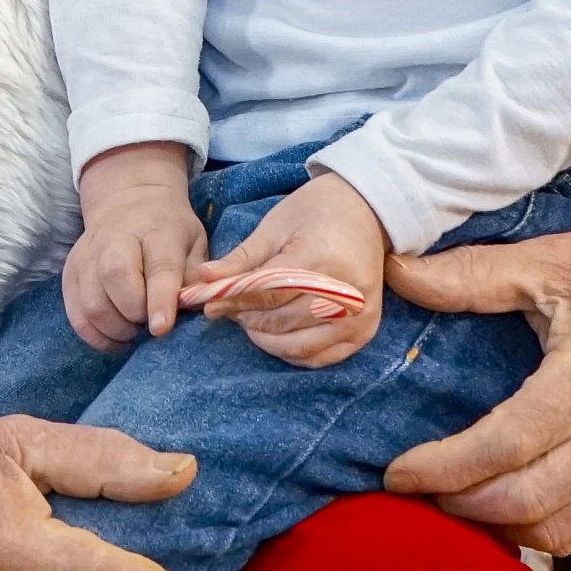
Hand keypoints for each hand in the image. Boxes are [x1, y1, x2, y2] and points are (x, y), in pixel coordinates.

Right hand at [66, 144, 207, 347]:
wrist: (128, 200)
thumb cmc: (167, 229)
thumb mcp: (194, 242)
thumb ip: (196, 277)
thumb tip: (195, 310)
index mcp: (156, 231)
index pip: (158, 266)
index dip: (159, 300)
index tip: (161, 328)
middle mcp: (115, 240)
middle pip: (115, 279)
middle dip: (134, 314)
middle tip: (150, 322)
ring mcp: (87, 256)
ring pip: (92, 303)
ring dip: (116, 329)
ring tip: (134, 329)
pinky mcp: (70, 273)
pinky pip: (76, 315)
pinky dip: (96, 335)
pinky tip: (116, 335)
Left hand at [187, 169, 385, 367]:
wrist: (365, 212)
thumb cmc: (315, 212)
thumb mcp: (275, 226)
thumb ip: (242, 258)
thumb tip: (204, 279)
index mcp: (321, 260)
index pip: (269, 294)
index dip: (235, 302)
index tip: (210, 305)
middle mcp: (345, 294)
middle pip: (282, 322)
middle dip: (248, 320)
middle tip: (229, 311)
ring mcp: (359, 317)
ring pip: (298, 346)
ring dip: (267, 339)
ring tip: (250, 321)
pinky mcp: (365, 333)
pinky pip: (320, 357)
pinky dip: (292, 352)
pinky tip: (276, 336)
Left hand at [382, 175, 570, 553]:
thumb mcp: (550, 258)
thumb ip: (469, 274)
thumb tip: (396, 272)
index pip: (506, 444)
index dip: (446, 466)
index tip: (398, 471)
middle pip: (529, 502)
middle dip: (461, 503)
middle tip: (413, 486)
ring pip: (559, 528)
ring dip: (498, 524)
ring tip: (450, 495)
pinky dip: (538, 526)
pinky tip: (501, 501)